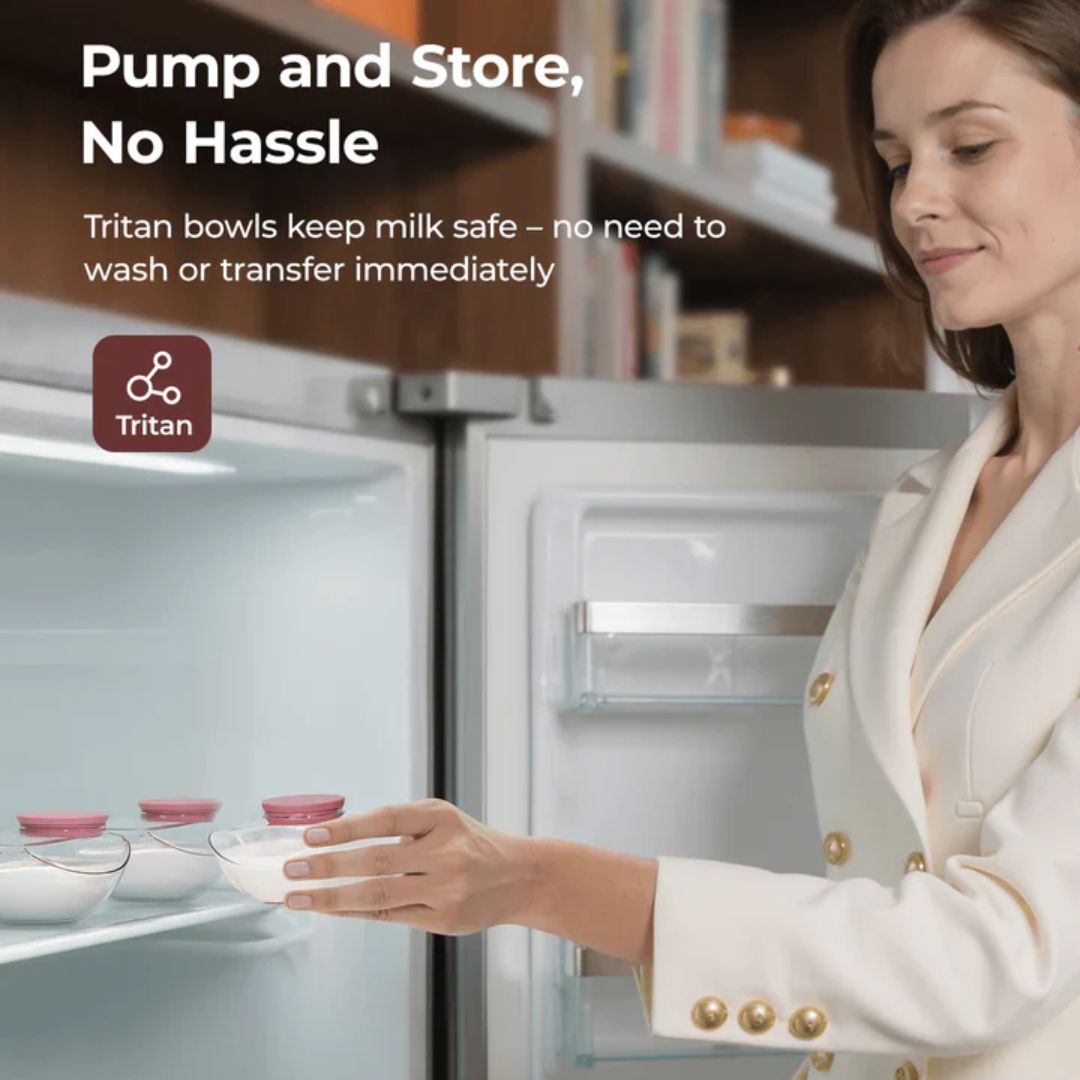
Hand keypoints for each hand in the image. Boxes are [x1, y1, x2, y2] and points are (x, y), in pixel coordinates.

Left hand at [281, 798, 535, 934]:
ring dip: (332, 897)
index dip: (347, 827)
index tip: (311, 835)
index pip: (387, 819)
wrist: (520, 877)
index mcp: (441, 818)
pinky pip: (389, 916)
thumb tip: (337, 838)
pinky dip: (355, 912)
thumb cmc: (471, 844)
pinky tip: (332, 909)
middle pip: (377, 860)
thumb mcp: (443, 821)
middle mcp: (444, 852)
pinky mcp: (442, 919)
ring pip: (378, 895)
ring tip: (299, 897)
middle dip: (328, 865)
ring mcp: (445, 889)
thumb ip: (401, 827)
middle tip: (292, 869)